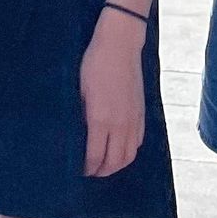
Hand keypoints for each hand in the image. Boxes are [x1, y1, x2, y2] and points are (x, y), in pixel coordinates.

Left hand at [79, 13, 145, 177]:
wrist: (119, 46)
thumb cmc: (94, 64)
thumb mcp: (79, 89)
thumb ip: (80, 115)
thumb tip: (75, 135)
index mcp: (101, 119)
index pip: (95, 156)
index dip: (87, 168)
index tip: (78, 170)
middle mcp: (120, 125)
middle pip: (114, 162)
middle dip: (101, 171)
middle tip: (90, 171)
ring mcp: (133, 120)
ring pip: (129, 156)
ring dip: (116, 166)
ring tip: (104, 165)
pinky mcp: (142, 114)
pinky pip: (138, 143)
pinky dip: (129, 153)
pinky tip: (120, 150)